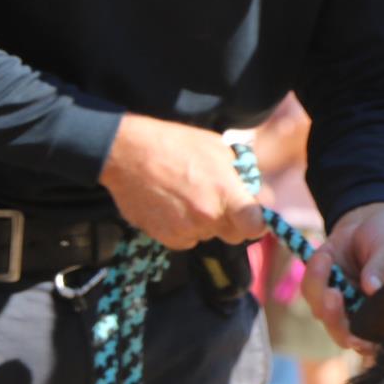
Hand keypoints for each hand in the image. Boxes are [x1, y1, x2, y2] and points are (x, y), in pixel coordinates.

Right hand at [100, 113, 266, 248]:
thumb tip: (258, 193)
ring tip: (187, 195)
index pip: (255, 227)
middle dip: (232, 222)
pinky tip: (172, 205)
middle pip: (234, 235)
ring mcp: (186, 229)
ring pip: (208, 235)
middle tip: (218, 201)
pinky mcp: (166, 237)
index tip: (253, 216)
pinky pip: (186, 239)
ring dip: (205, 223)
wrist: (125, 152)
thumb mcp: (218, 148)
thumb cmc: (174, 144)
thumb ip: (242, 174)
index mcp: (226, 193)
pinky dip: (183, 228)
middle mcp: (208, 216)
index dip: (257, 223)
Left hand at [303, 201, 383, 352]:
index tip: (356, 339)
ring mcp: (341, 304)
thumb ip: (381, 268)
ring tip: (326, 256)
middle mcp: (363, 315)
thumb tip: (372, 288)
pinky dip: (313, 273)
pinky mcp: (322, 289)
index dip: (366, 346)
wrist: (368, 220)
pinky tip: (325, 254)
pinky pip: (310, 290)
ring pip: (322, 313)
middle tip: (333, 294)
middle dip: (334, 318)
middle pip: (343, 334)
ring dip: (319, 288)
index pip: (377, 341)